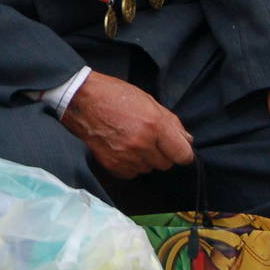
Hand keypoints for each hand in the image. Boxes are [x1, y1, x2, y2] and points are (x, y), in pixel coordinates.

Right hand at [61, 72, 193, 177]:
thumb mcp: (149, 101)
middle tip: (148, 138)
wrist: (82, 100)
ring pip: (148, 169)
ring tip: (131, 140)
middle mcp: (142, 144)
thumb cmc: (115, 96)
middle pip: (166, 164)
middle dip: (162, 153)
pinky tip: (121, 148)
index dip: (182, 153)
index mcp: (155, 125)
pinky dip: (130, 164)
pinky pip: (132, 173)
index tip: (178, 150)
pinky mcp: (113, 165)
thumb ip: (171, 122)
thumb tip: (187, 141)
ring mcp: (127, 156)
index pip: (183, 155)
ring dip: (145, 159)